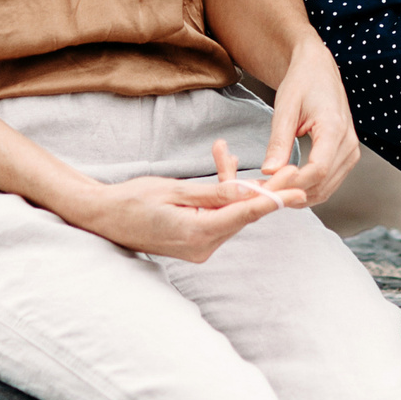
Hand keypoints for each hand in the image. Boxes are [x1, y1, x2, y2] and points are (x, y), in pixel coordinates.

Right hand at [75, 141, 304, 262]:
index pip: (244, 215)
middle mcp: (202, 247)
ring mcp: (198, 247)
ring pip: (229, 211)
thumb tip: (246, 192)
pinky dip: (219, 194)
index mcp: (197, 235)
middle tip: (290, 169)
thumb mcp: (173, 190)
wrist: (101, 217)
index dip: (274, 201)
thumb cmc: (131, 200)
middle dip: (263, 189)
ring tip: (225, 152)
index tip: (299, 192)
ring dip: (232, 184)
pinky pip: (217, 215)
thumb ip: (212, 193)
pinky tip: (220, 165)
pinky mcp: (194, 241)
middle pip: (242, 214)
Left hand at [256, 38, 361, 205]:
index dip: (293, 183)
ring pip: (326, 190)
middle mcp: (349, 143)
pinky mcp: (347, 156)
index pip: (318, 169)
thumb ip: (279, 141)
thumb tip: (269, 172)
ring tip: (272, 188)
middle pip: (323, 184)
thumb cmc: (302, 83)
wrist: (319, 70)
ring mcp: (351, 152)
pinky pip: (329, 184)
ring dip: (299, 195)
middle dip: (292, 192)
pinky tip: (287, 184)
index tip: (269, 185)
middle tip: (263, 190)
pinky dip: (308, 190)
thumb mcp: (285, 108)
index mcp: (334, 128)